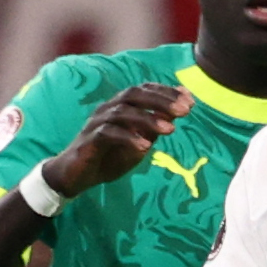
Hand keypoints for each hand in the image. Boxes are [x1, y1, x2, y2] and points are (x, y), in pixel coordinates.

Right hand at [41, 82, 183, 200]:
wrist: (76, 177)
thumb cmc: (108, 157)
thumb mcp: (139, 143)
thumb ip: (155, 127)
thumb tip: (178, 110)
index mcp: (120, 105)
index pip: (144, 89)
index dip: (167, 92)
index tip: (190, 100)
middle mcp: (107, 108)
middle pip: (134, 94)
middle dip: (161, 100)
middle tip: (184, 110)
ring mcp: (96, 123)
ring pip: (123, 112)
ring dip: (148, 119)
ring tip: (170, 129)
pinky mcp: (88, 140)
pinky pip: (108, 133)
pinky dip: (128, 138)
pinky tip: (145, 147)